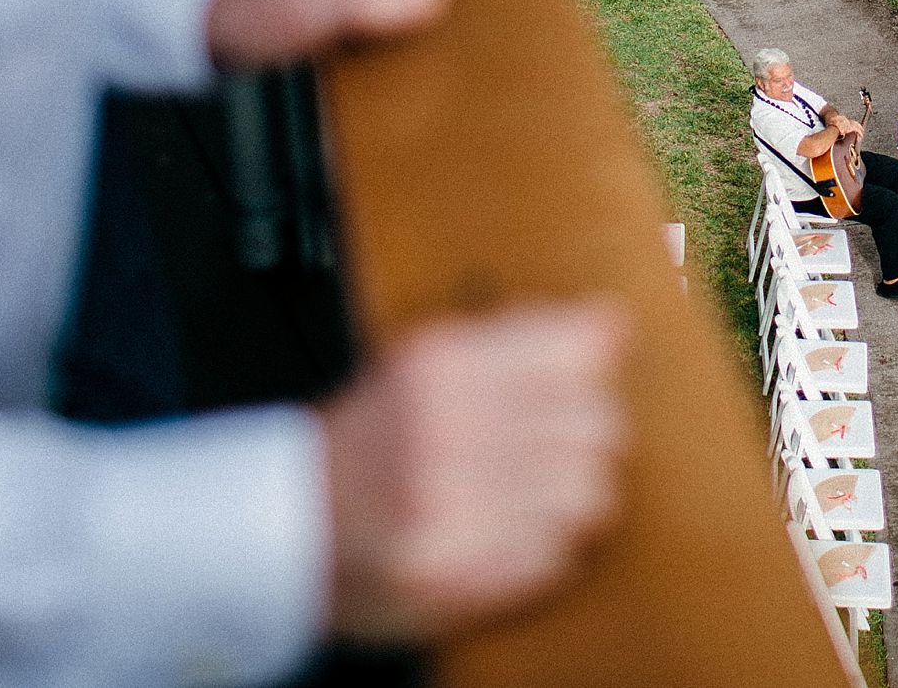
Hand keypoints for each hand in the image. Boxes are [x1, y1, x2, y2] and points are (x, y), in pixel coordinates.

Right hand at [322, 301, 629, 644]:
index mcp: (438, 366)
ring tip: (528, 499)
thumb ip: (521, 341)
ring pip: (588, 494)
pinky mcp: (454, 576)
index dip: (589, 375)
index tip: (577, 387)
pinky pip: (555, 556)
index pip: (574, 354)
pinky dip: (543, 549)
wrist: (284, 529)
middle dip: (587, 439)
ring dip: (570, 499)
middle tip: (553, 451)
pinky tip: (505, 537)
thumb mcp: (425, 367)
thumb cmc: (367, 446)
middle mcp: (444, 430)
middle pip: (596, 424)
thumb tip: (613, 322)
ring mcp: (448, 508)